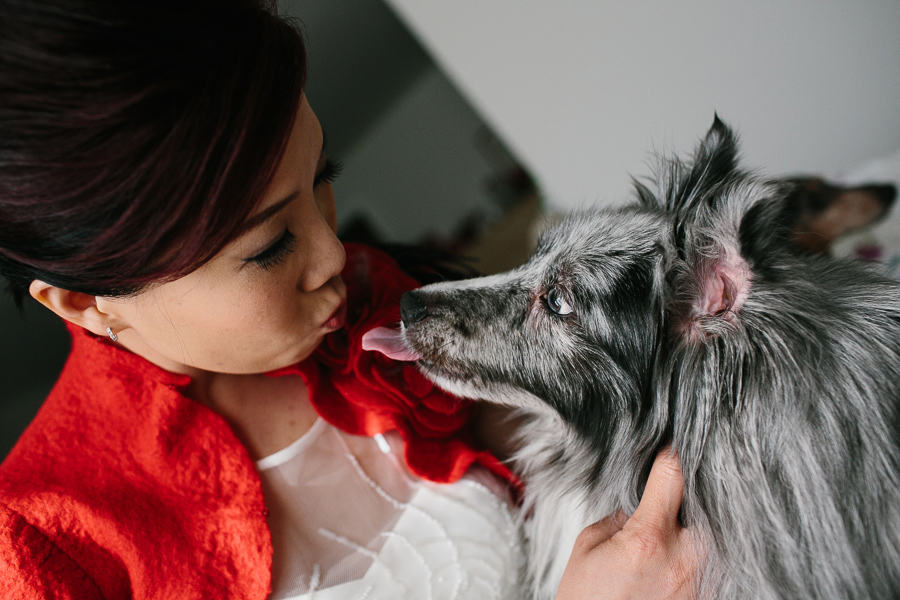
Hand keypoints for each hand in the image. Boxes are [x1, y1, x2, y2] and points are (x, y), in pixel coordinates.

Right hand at [554, 448, 699, 599]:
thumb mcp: (587, 548)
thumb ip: (618, 518)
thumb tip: (638, 504)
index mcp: (649, 540)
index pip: (672, 478)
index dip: (672, 456)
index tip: (673, 447)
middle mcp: (684, 560)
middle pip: (705, 506)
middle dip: (692, 495)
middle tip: (678, 488)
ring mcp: (699, 582)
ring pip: (711, 535)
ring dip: (696, 524)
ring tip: (677, 521)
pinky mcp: (705, 598)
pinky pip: (710, 562)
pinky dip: (699, 551)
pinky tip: (679, 550)